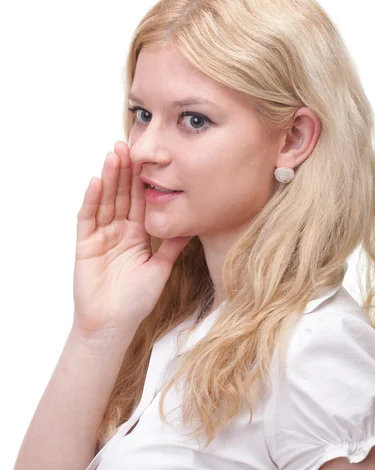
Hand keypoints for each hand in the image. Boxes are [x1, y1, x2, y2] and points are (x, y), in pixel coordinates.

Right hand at [72, 140, 192, 336]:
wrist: (113, 324)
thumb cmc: (136, 300)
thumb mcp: (161, 268)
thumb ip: (173, 245)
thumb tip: (194, 224)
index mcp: (138, 234)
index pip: (140, 201)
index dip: (143, 179)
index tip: (149, 157)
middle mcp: (119, 231)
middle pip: (121, 195)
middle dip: (125, 170)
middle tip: (128, 144)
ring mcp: (101, 236)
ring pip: (105, 201)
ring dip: (109, 178)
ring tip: (114, 154)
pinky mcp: (85, 244)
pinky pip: (89, 218)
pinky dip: (92, 200)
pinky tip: (97, 181)